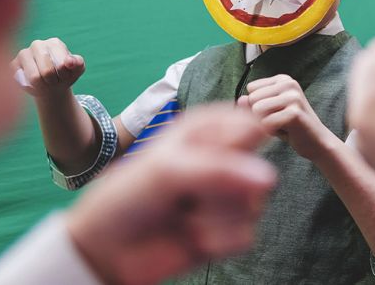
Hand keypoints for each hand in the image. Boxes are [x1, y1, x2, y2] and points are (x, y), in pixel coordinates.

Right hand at [13, 37, 84, 98]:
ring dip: (43, 86)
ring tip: (45, 83)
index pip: (61, 64)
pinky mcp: (13, 64)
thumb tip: (70, 61)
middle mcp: (37, 44)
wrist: (51, 85)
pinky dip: (31, 87)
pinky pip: (22, 82)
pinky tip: (34, 84)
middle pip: (47, 72)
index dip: (65, 76)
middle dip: (53, 82)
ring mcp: (23, 54)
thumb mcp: (77, 70)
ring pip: (34, 78)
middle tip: (55, 81)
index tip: (65, 76)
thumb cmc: (65, 75)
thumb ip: (78, 63)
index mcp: (54, 43)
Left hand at [66, 105, 275, 284]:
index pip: (250, 124)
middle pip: (257, 166)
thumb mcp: (168, 170)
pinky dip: (217, 239)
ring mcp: (226, 196)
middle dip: (226, 185)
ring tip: (186, 215)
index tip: (217, 157)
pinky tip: (192, 237)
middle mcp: (222, 159)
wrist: (105, 250)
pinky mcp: (227, 231)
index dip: (243, 143)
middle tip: (192, 191)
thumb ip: (219, 169)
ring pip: (254, 203)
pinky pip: (246, 234)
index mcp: (207, 130)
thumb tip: (270, 177)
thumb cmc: (128, 196)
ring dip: (217, 215)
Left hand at [238, 74, 335, 160]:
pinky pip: (266, 123)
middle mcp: (288, 83)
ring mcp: (293, 97)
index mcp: (283, 79)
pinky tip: (287, 132)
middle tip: (280, 121)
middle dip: (260, 116)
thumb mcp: (269, 112)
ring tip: (282, 125)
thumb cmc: (290, 127)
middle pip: (252, 98)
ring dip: (265, 124)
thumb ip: (252, 104)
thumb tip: (240, 99)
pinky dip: (271, 132)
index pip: (251, 89)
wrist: (316, 143)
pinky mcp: (294, 113)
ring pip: (257, 110)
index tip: (276, 112)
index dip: (258, 105)